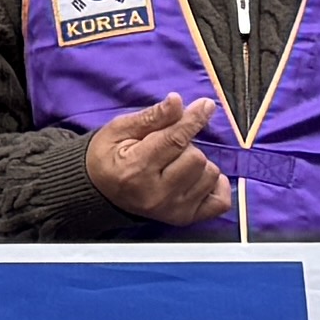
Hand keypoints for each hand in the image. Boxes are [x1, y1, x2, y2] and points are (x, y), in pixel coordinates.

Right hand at [84, 96, 233, 228]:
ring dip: (198, 163)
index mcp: (136, 169)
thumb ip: (152, 117)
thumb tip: (177, 101)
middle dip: (186, 145)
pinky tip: (198, 177)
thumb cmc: (109, 155)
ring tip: (177, 163)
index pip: (175, 140)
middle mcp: (157, 194)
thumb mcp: (120, 129)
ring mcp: (173, 210)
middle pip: (196, 157)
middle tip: (168, 147)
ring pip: (210, 175)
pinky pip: (220, 201)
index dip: (193, 119)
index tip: (206, 105)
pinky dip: (215, 185)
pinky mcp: (185, 218)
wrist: (99, 190)